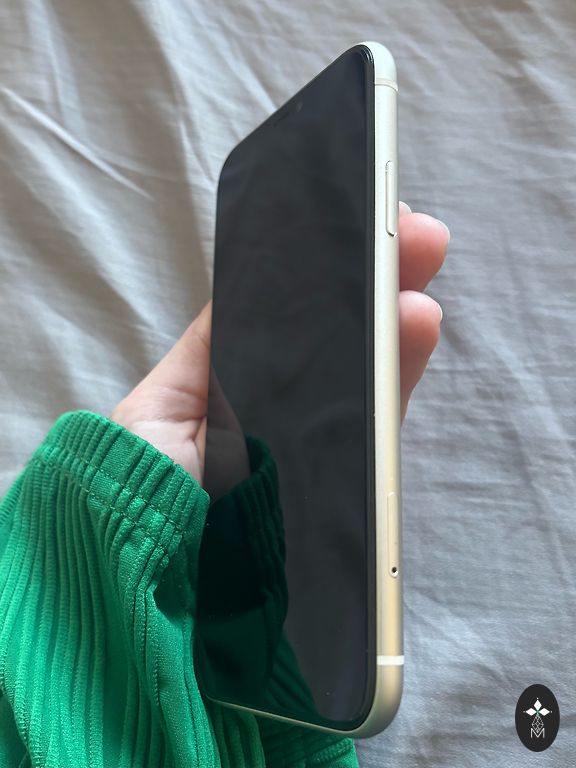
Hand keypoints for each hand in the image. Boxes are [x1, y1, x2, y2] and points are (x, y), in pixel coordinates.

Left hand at [110, 204, 448, 483]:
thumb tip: (244, 290)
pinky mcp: (344, 489)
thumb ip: (208, 350)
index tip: (356, 232)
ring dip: (394, 318)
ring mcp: (316, 450)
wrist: (150, 585)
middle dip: (373, 286)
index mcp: (233, 390)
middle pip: (338, 343)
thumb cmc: (138, 490)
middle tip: (410, 235)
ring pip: (365, 374)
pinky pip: (376, 424)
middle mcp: (280, 416)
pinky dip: (398, 374)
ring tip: (419, 262)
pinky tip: (415, 324)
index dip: (324, 278)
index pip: (290, 324)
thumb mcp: (161, 405)